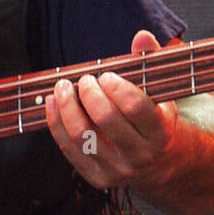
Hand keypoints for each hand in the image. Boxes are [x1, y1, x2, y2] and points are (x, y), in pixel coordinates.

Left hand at [44, 30, 175, 191]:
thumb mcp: (160, 91)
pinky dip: (56, 123)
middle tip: (86, 79)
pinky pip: (69, 149)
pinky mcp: (97, 178)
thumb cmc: (154, 118)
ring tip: (63, 87)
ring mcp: (118, 169)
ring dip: (67, 106)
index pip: (136, 107)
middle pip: (106, 120)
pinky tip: (52, 103)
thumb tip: (141, 36)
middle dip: (89, 93)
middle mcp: (141, 155)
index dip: (117, 87)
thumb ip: (151, 61)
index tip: (106, 75)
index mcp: (161, 132)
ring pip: (82, 136)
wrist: (159, 163)